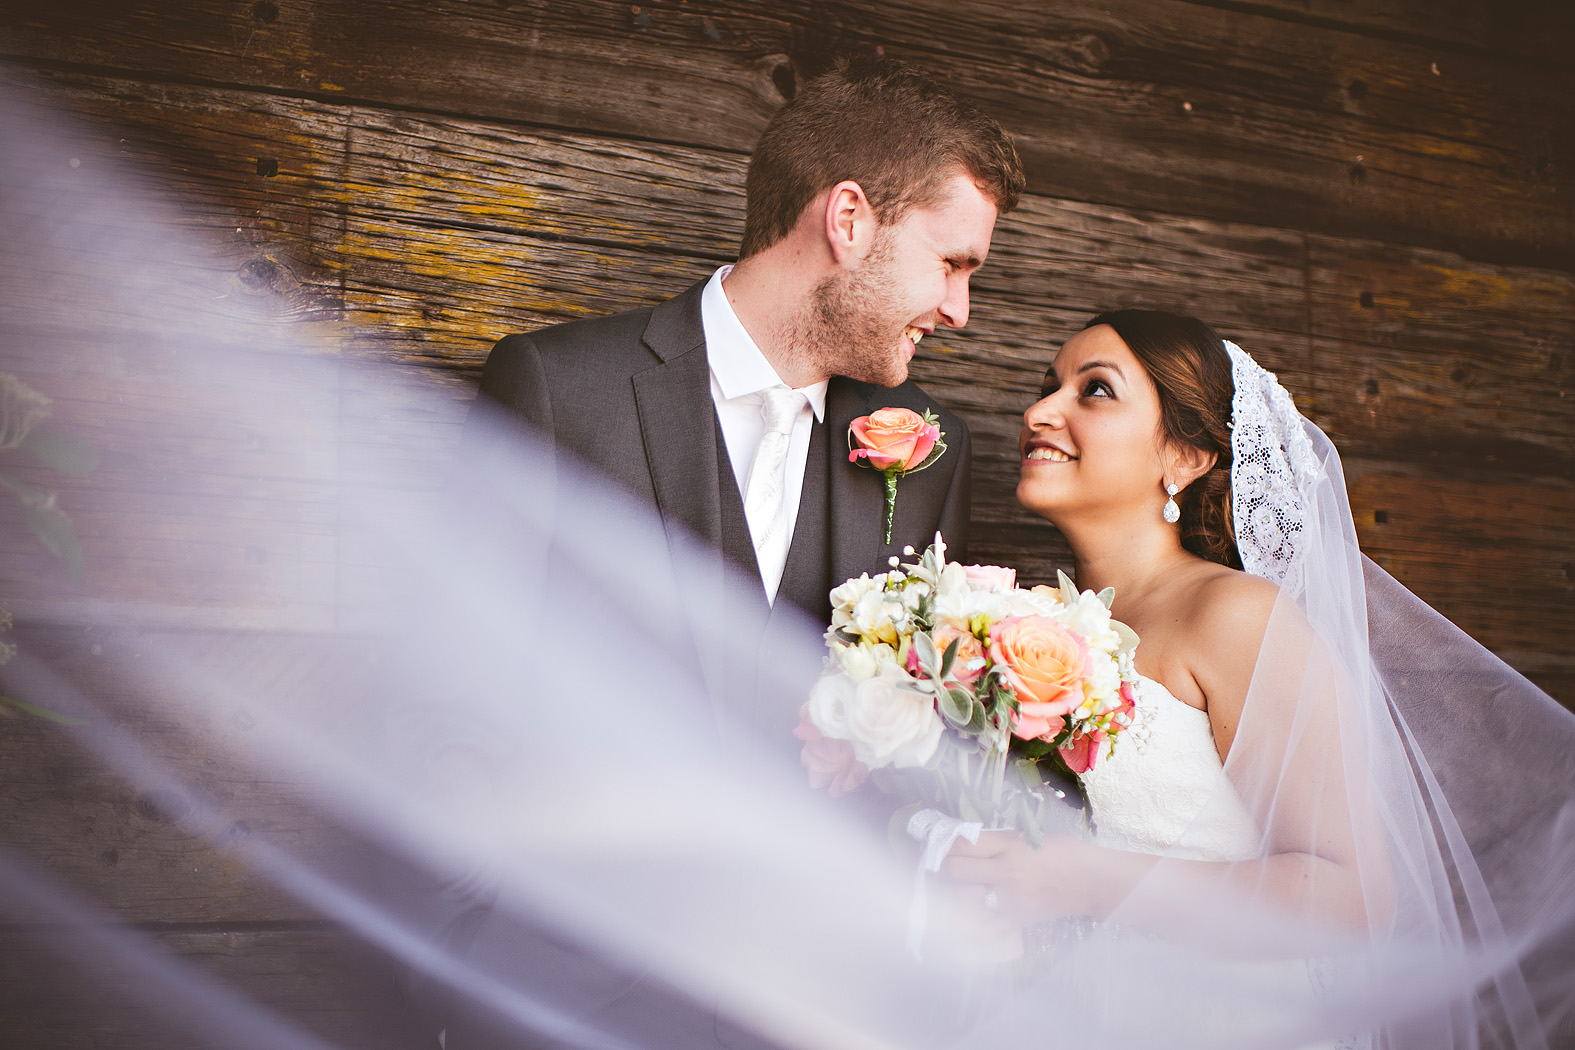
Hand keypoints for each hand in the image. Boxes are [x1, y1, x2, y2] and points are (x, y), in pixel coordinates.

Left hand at [942, 829, 1101, 925]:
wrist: (1092, 881)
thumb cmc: (1065, 853)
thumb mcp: (1030, 836)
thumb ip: (999, 840)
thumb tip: (967, 842)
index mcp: (1009, 846)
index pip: (962, 844)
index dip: (946, 844)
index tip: (943, 846)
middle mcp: (1006, 872)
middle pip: (956, 870)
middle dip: (946, 866)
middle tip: (945, 866)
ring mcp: (1010, 899)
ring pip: (963, 899)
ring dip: (956, 893)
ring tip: (958, 888)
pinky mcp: (1017, 920)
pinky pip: (983, 929)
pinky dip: (972, 924)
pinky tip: (970, 916)